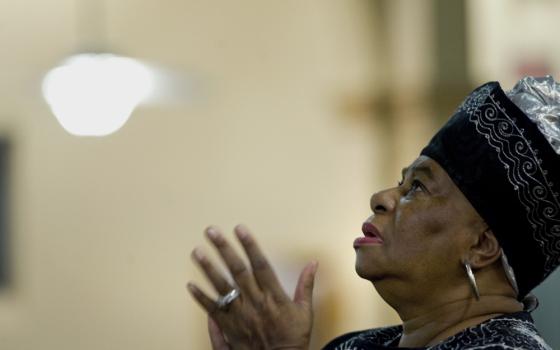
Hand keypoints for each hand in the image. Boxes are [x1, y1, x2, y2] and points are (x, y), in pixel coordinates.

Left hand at [187, 225, 317, 349]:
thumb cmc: (293, 338)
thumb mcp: (305, 311)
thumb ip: (306, 285)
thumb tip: (313, 263)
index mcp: (274, 297)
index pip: (260, 265)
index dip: (250, 245)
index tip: (240, 229)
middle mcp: (255, 303)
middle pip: (237, 271)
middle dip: (224, 249)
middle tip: (211, 232)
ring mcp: (239, 315)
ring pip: (221, 288)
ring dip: (208, 268)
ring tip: (197, 252)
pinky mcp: (229, 327)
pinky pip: (213, 311)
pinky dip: (201, 298)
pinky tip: (190, 285)